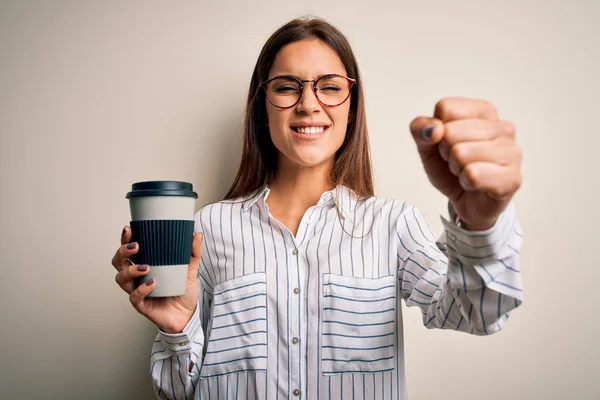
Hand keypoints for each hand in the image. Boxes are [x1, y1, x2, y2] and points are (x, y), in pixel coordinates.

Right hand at [111, 226, 202, 332]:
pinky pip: (134, 297)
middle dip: (122, 252)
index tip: (129, 229)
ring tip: (146, 267)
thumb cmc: (183, 290)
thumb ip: (193, 252)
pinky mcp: (141, 305)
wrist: (187, 314)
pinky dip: (142, 289)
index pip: (128, 250)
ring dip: (130, 270)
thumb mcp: (190, 269)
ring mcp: (137, 290)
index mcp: (144, 264)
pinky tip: (152, 283)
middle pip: (118, 262)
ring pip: (121, 279)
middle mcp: (136, 277)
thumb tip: (197, 234)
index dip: (124, 239)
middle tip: (136, 246)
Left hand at [410, 97, 521, 230]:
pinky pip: (473, 175)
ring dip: (455, 169)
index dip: (436, 131)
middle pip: (450, 132)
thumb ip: (421, 129)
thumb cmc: (451, 169)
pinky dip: (465, 183)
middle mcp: (503, 127)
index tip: (447, 144)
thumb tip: (434, 129)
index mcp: (484, 111)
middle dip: (445, 153)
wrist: (467, 203)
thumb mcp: (427, 146)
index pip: (445, 107)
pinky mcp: (513, 178)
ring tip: (466, 172)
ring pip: (460, 154)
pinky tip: (475, 185)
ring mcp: (512, 152)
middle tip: (457, 162)